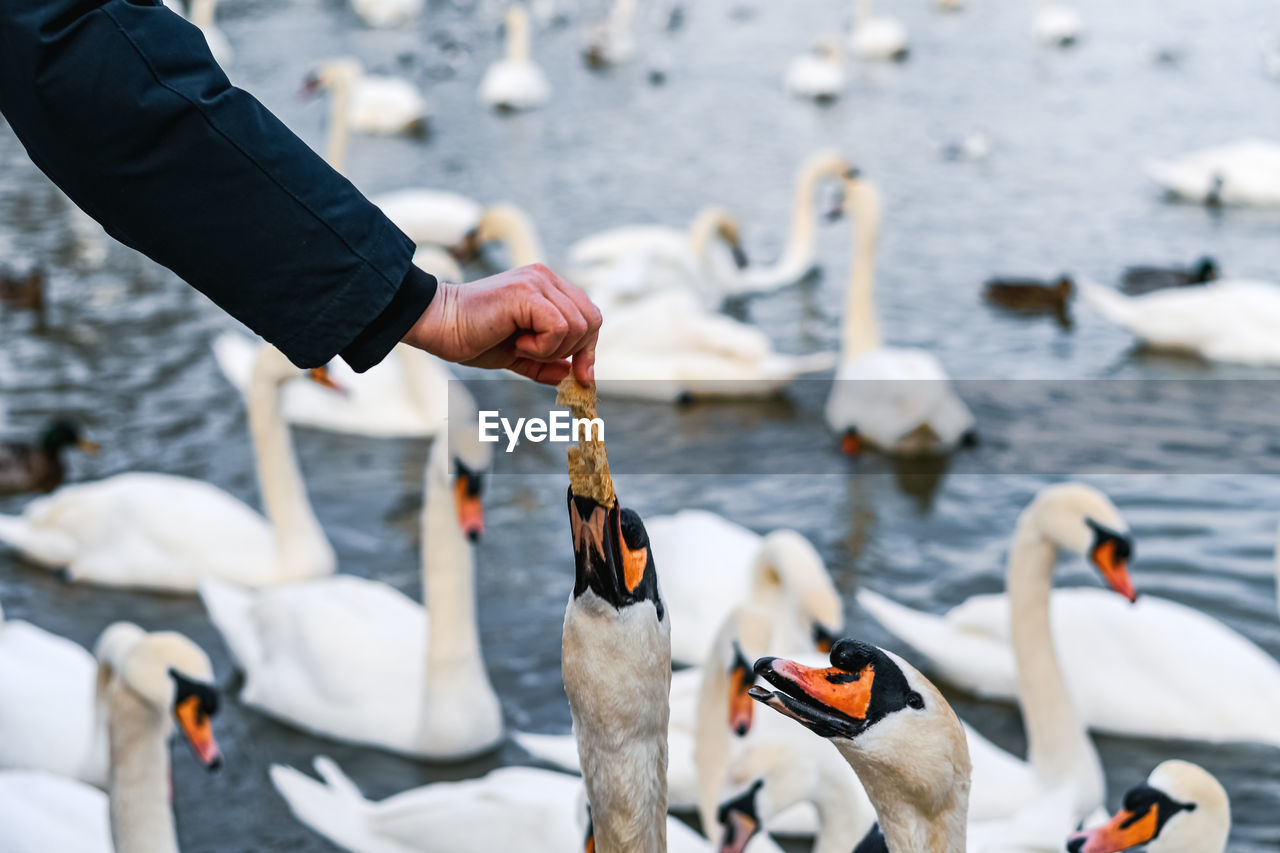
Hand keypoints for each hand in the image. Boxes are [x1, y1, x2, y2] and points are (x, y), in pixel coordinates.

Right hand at [402, 264, 601, 384]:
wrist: (439, 326)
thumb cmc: (473, 337)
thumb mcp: (518, 355)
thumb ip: (546, 364)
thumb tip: (572, 375)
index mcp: (548, 286)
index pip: (590, 316)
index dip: (588, 348)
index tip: (580, 374)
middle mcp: (546, 278)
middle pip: (591, 320)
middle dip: (573, 350)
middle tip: (537, 355)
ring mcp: (537, 281)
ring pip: (577, 326)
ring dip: (551, 349)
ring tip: (520, 345)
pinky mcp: (526, 292)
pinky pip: (559, 327)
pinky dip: (543, 347)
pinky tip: (518, 343)